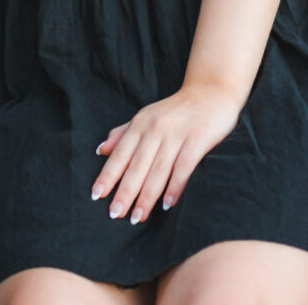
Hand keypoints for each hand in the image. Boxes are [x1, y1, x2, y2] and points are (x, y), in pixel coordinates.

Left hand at [90, 83, 241, 223]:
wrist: (211, 91)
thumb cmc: (176, 109)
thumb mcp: (146, 116)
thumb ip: (124, 133)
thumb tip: (100, 150)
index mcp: (140, 123)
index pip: (120, 153)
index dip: (108, 175)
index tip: (96, 195)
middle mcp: (155, 129)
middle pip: (137, 165)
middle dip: (125, 191)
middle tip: (115, 214)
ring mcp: (176, 134)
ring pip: (158, 170)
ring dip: (147, 196)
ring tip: (137, 217)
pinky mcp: (197, 139)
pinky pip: (183, 167)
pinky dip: (175, 187)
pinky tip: (167, 204)